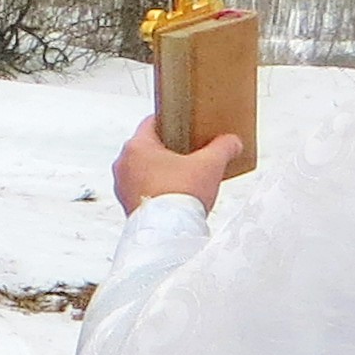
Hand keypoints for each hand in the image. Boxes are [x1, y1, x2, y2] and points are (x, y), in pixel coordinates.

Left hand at [112, 116, 238, 213]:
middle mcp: (122, 163)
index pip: (152, 122)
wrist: (167, 234)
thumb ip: (223, 147)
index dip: (172, 121)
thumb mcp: (211, 165)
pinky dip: (156, 188)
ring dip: (162, 170)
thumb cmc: (182, 195)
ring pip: (143, 169)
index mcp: (136, 146)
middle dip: (169, 149)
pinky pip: (141, 189)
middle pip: (148, 147)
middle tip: (190, 152)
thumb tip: (233, 142)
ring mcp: (121, 185)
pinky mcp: (125, 205)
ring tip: (185, 175)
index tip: (186, 126)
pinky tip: (174, 194)